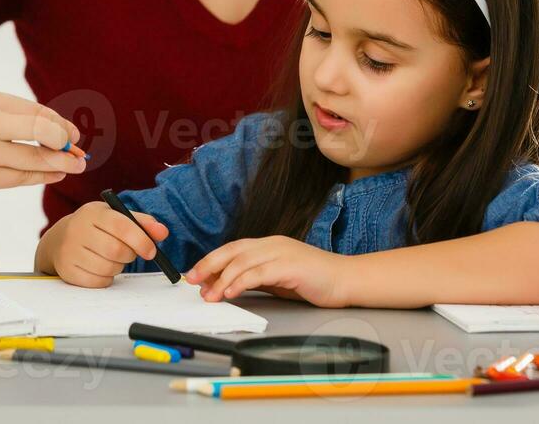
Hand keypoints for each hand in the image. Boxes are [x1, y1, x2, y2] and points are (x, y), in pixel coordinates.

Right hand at [0, 91, 84, 204]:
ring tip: (75, 165)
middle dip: (66, 144)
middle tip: (80, 153)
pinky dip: (40, 177)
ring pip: (33, 161)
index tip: (73, 135)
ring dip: (58, 164)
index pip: (38, 113)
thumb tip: (58, 132)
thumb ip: (14, 118)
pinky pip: (18, 179)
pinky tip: (53, 175)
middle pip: (41, 132)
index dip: (61, 126)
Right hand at [35, 201, 168, 287]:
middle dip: (129, 255)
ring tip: (112, 258)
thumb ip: (141, 223)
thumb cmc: (95, 227)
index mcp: (93, 212)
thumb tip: (162, 232)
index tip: (151, 251)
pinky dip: (106, 278)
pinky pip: (97, 282)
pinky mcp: (67, 271)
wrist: (60, 239)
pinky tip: (102, 268)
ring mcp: (69, 251)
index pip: (121, 226)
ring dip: (118, 267)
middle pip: (116, 250)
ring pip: (108, 268)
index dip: (141, 240)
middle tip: (129, 253)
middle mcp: (77, 230)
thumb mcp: (115, 217)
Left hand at [186, 236, 349, 307]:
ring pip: (242, 262)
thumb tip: (228, 286)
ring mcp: (281, 252)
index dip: (212, 261)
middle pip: (232, 251)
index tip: (195, 275)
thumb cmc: (314, 280)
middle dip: (208, 265)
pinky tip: (230, 292)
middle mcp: (272, 244)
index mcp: (268, 245)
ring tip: (209, 295)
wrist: (346, 280)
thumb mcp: (278, 278)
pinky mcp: (289, 266)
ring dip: (221, 279)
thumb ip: (256, 278)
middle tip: (191, 280)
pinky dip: (241, 282)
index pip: (233, 249)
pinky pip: (258, 273)